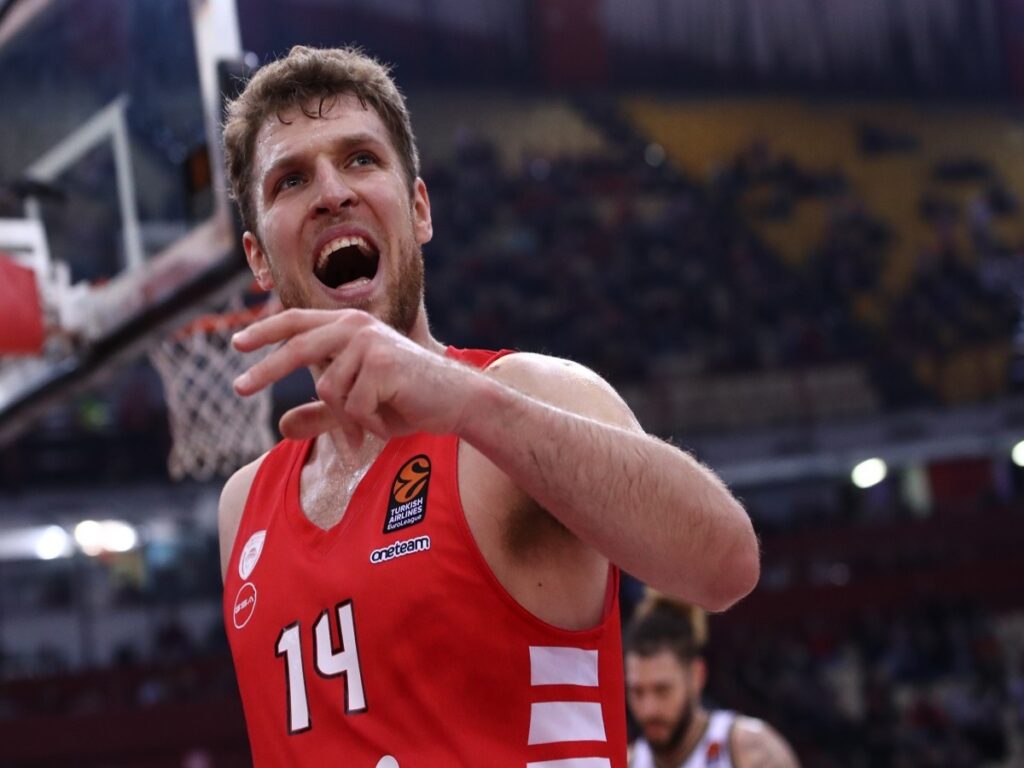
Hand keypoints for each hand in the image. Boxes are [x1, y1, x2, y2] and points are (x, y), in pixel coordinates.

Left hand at [232, 309, 478, 447]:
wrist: (456, 403)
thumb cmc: (408, 401)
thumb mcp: (358, 409)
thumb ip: (322, 415)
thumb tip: (281, 427)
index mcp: (350, 328)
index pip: (299, 322)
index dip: (266, 331)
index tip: (237, 344)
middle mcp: (357, 328)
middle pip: (298, 348)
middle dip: (266, 370)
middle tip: (237, 389)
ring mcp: (369, 344)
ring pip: (329, 390)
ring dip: (348, 419)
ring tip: (375, 422)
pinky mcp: (381, 365)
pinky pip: (353, 406)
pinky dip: (368, 425)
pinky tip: (390, 420)